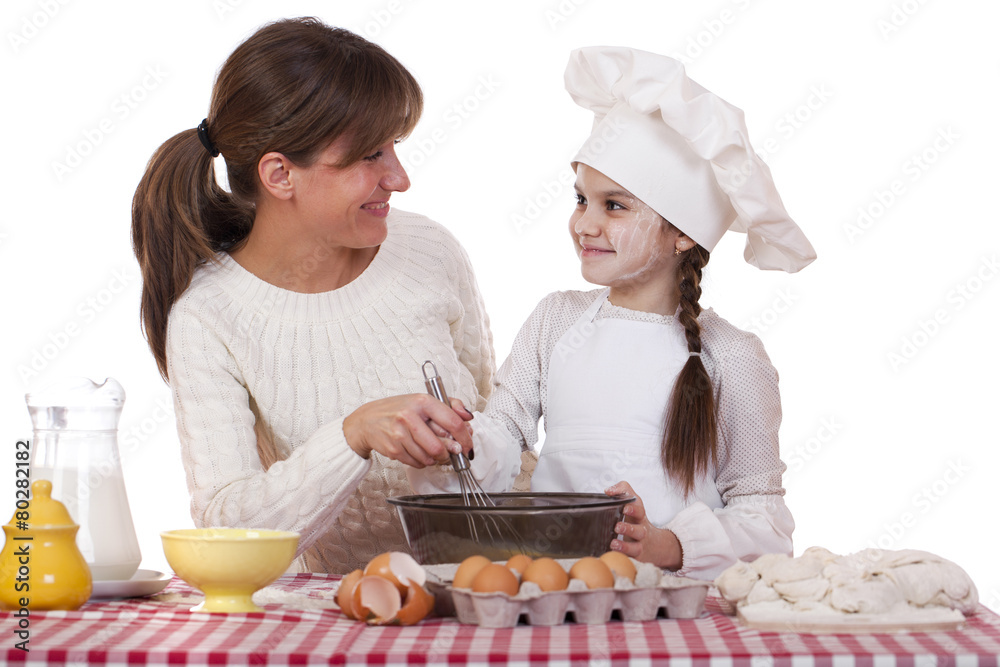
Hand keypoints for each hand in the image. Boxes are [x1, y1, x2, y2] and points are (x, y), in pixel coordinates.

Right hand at [343, 394, 473, 467]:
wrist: (367, 421)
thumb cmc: (397, 410)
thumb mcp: (423, 401)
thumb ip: (450, 405)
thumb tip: (468, 416)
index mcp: (422, 401)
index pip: (453, 422)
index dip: (465, 437)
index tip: (468, 445)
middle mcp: (410, 416)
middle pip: (440, 446)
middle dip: (449, 453)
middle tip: (451, 452)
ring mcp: (400, 434)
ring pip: (429, 457)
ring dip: (435, 458)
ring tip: (430, 449)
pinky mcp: (393, 449)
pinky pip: (417, 463)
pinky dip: (422, 461)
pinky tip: (418, 451)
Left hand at [605, 481, 682, 569]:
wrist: (655, 545)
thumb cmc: (638, 521)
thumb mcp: (634, 503)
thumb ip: (623, 490)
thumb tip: (609, 490)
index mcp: (640, 517)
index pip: (639, 510)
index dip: (633, 509)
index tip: (625, 507)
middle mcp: (641, 532)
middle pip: (639, 531)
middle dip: (628, 529)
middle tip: (617, 526)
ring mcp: (640, 546)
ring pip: (635, 548)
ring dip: (625, 546)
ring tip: (614, 543)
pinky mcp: (635, 559)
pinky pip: (630, 560)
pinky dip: (622, 559)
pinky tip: (612, 556)